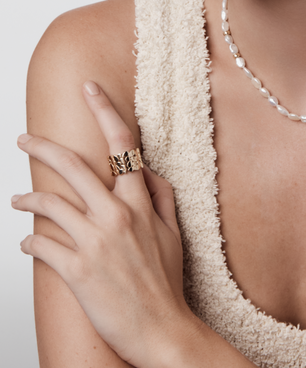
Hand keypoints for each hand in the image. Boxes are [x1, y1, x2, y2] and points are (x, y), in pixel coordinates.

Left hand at [13, 81, 191, 367]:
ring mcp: (94, 242)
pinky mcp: (76, 270)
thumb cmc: (168, 283)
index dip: (104, 110)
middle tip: (23, 140)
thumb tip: (142, 169)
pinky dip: (30, 244)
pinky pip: (42, 246)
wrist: (162, 330)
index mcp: (139, 202)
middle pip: (72, 166)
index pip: (122, 144)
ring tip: (18, 201)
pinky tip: (27, 246)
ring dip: (27, 200)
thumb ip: (160, 195)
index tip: (89, 88)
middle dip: (41, 147)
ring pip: (49, 204)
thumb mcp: (174, 232)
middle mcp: (115, 215)